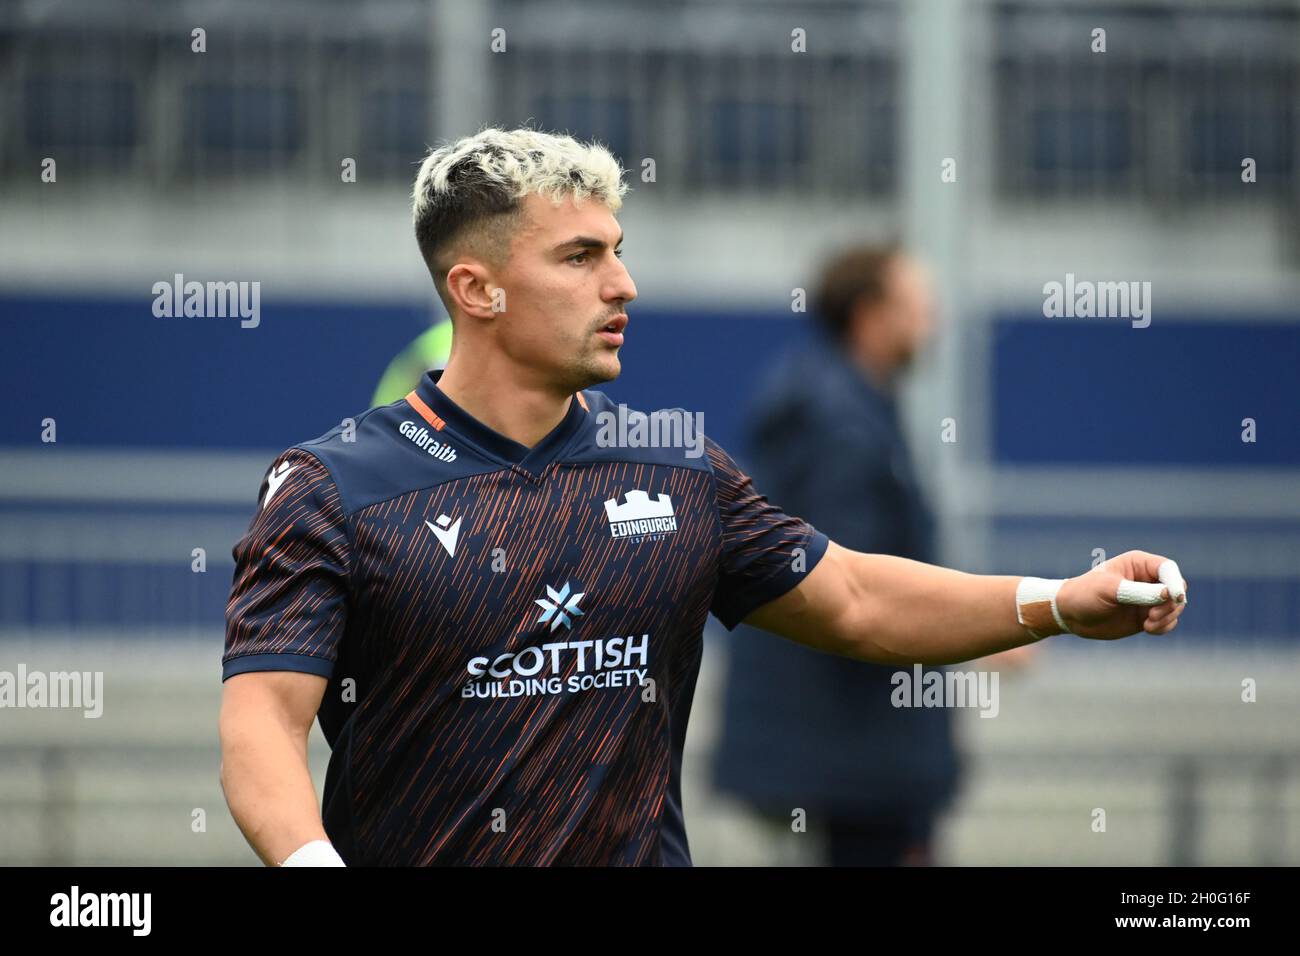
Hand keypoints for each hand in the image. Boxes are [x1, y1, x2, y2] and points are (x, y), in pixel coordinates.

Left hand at [1055, 550, 1187, 639]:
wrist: (1070, 614)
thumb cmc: (1085, 594)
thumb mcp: (1110, 590)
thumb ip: (1140, 592)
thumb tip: (1169, 594)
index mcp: (1138, 564)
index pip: (1168, 569)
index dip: (1175, 582)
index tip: (1174, 597)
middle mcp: (1147, 580)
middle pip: (1177, 589)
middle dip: (1171, 604)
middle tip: (1152, 615)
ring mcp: (1149, 599)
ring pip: (1175, 607)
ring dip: (1167, 617)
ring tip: (1148, 624)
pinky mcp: (1147, 616)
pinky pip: (1168, 621)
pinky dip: (1164, 627)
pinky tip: (1147, 629)